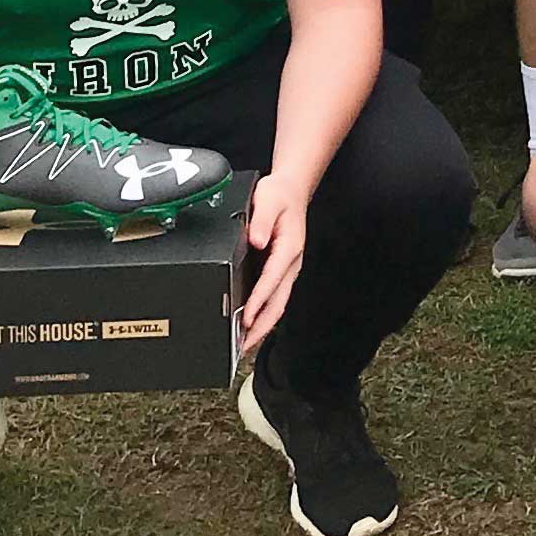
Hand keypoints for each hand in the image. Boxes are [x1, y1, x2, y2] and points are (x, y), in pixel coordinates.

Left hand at [240, 174, 308, 353]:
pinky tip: (252, 323)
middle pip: (279, 301)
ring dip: (263, 324)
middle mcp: (291, 262)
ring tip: (244, 343)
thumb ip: (261, 220)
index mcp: (289, 247)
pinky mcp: (282, 269)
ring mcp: (288, 268)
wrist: (292, 189)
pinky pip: (275, 296)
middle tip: (243, 346)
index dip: (259, 301)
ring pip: (278, 303)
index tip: (247, 319)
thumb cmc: (279, 195)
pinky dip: (264, 313)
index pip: (272, 280)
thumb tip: (256, 241)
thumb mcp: (267, 199)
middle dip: (262, 326)